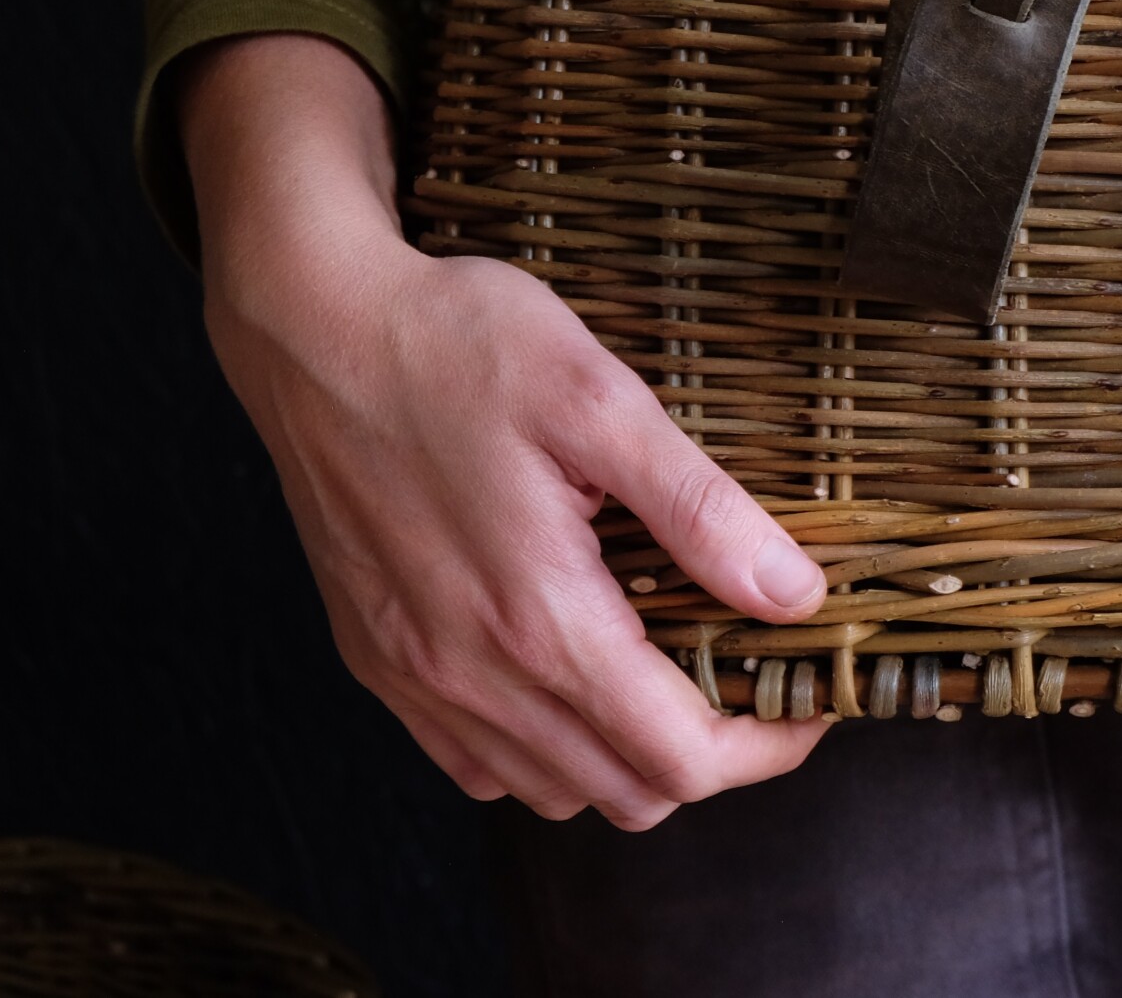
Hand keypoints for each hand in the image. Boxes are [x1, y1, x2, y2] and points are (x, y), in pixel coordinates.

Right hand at [181, 34, 827, 827]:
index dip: (766, 747)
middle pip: (627, 795)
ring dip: (628, 756)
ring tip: (671, 668)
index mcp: (539, 618)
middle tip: (753, 676)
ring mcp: (414, 676)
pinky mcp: (377, 660)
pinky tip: (573, 668)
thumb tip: (795, 594)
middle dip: (711, 755)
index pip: (680, 758)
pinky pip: (475, 762)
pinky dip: (544, 749)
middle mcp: (469, 673)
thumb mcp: (603, 403)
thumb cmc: (456, 344)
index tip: (810, 702)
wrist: (311, 327)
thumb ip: (703, 511)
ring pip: (551, 793)